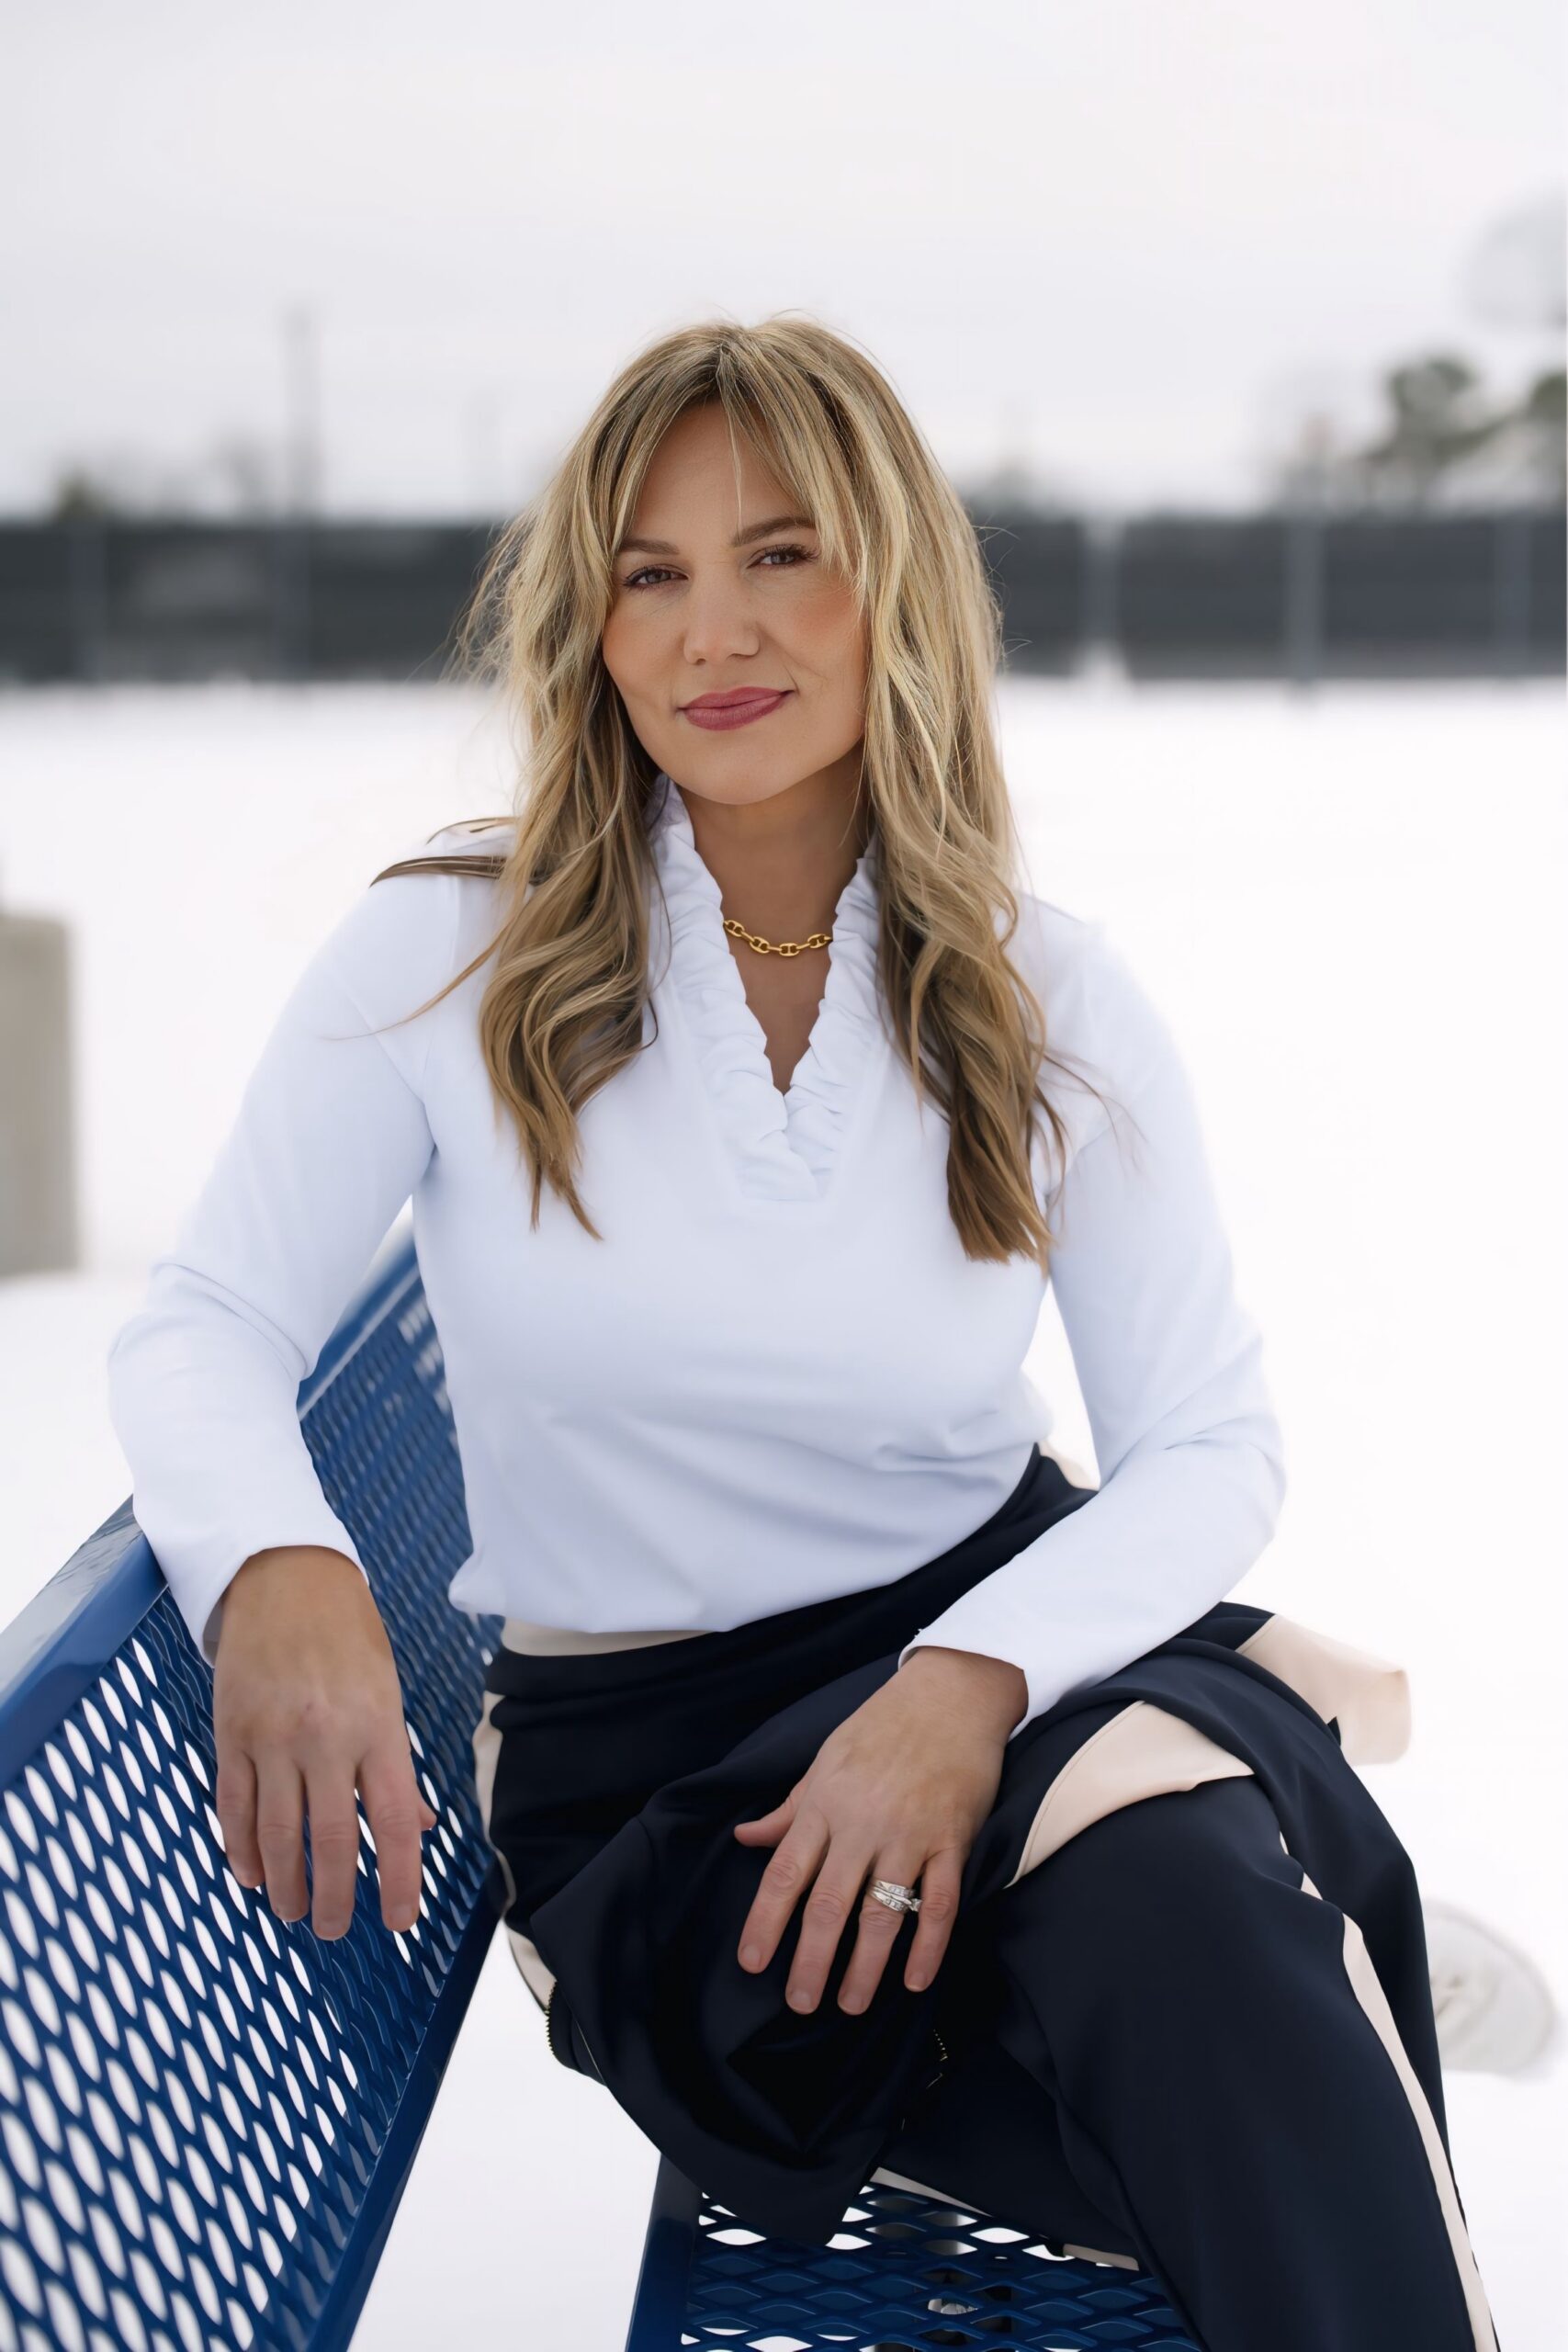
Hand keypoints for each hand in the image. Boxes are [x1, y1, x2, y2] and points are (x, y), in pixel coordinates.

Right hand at [212, 1544, 439, 1940]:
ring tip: (294, 1913)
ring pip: (277, 1835)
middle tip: (335, 1930)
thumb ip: (398, 1762)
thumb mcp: (389, 1690)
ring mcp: (272, 1738)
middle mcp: (325, 1738)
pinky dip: (240, 1849)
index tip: (400, 1919)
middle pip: (333, 1841)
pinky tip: (251, 1875)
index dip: (400, 1879)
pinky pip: (233, 1807)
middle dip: (336, 1898)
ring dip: (286, 1885)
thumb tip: (419, 1826)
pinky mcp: (230, 1735)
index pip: (396, 1821)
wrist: (285, 1578)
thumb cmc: (348, 1635)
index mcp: (377, 1727)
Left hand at [731, 1646, 1025, 2016]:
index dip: (766, 1923)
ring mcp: (910, 1834)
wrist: (951, 1693)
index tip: (752, 1963)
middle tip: (799, 2004)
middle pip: (830, 1905)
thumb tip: (746, 1837)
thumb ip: (790, 1808)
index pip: (785, 1873)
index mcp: (824, 1803)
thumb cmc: (882, 1726)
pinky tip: (915, 1980)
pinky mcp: (952, 1841)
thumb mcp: (825, 1760)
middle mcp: (862, 1824)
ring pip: (883, 1913)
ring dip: (865, 1967)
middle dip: (811, 1961)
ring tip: (851, 2006)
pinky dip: (928, 1946)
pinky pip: (939, 1903)